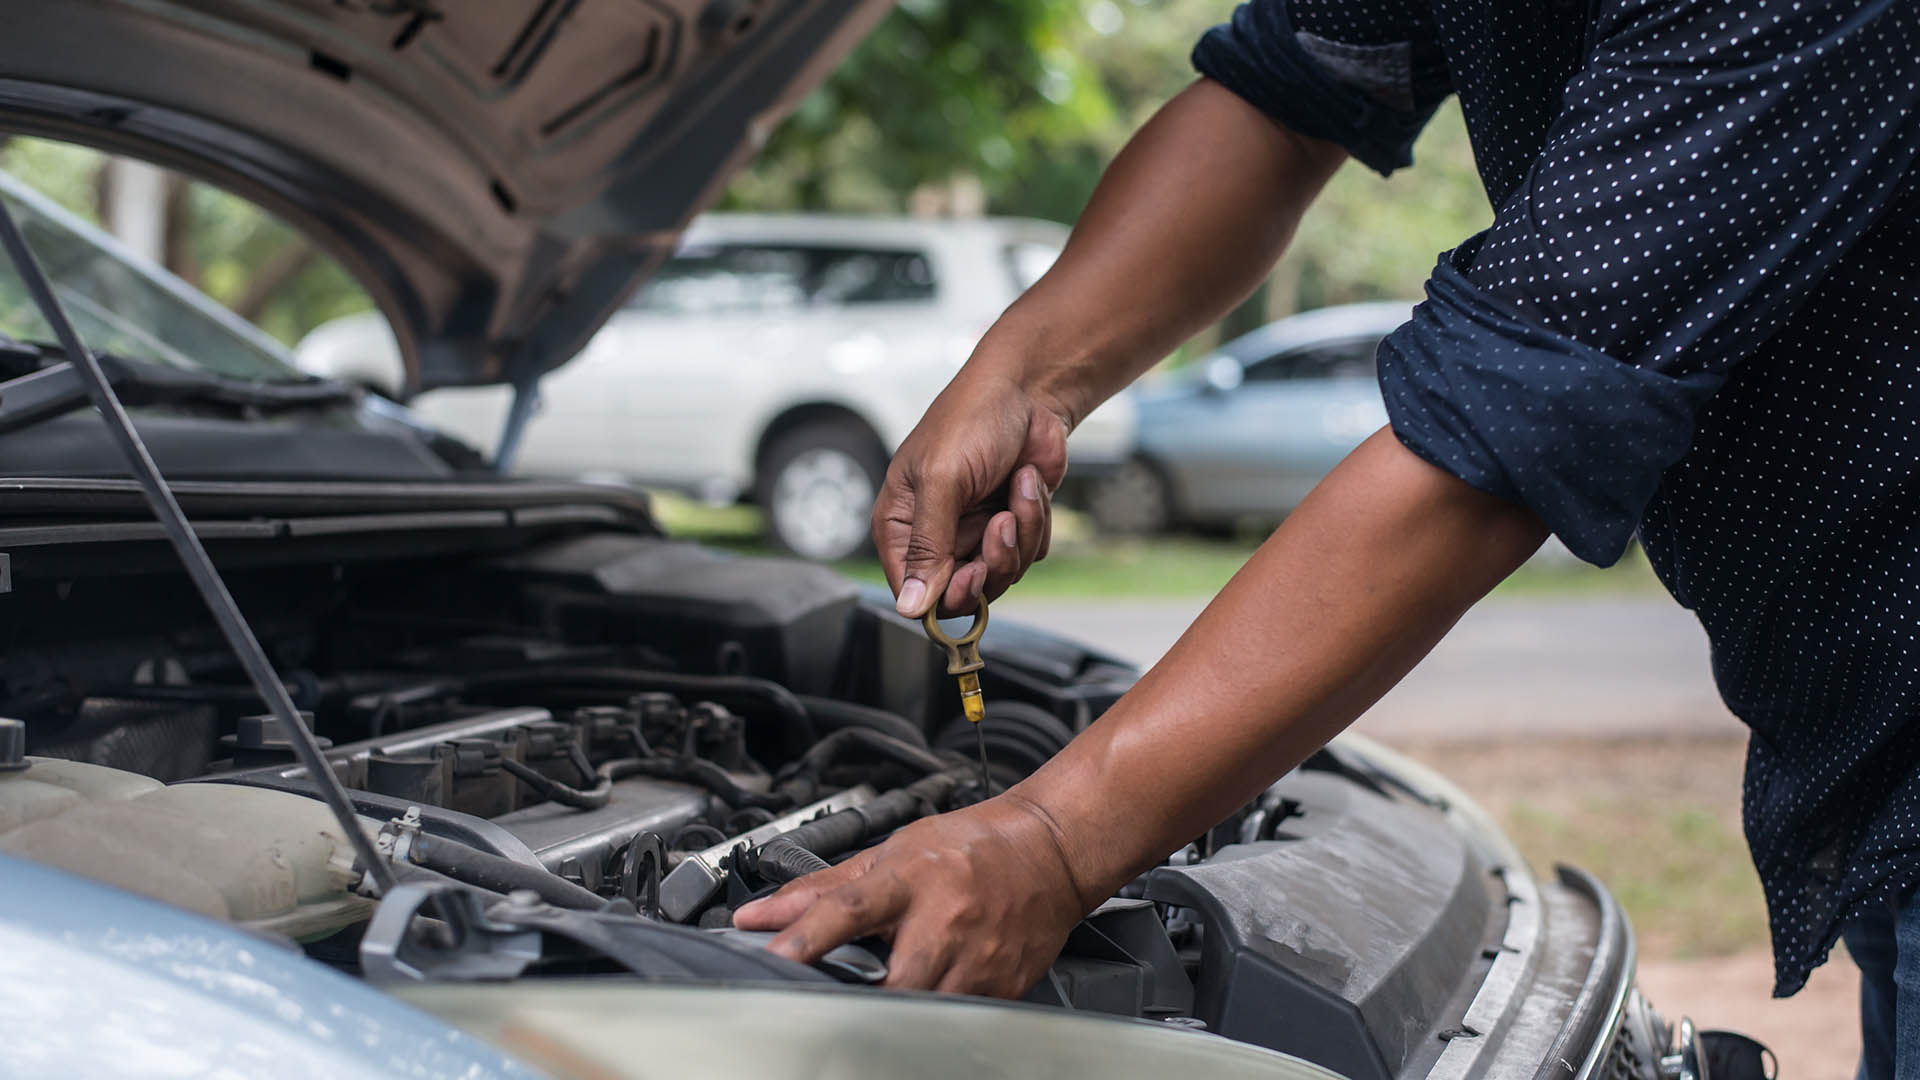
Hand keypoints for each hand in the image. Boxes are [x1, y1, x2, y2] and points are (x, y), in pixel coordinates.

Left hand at [732, 793, 1091, 996]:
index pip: (849, 907)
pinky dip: (934, 1012)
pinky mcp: (1003, 987)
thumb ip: (823, 887)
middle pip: (891, 980)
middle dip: (859, 996)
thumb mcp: (893, 852)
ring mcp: (979, 958)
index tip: (775, 956)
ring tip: (886, 991)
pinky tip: (931, 990)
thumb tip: (761, 915)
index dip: (807, 936)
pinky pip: (957, 1016)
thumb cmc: (971, 847)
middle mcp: (947, 918)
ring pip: (924, 1009)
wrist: (1049, 850)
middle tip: (839, 993)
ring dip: (896, 1009)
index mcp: (913, 877)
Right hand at [874, 372, 1066, 616]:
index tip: (971, 572)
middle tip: (1002, 525)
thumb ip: (926, 546)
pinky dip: (1036, 518)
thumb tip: (908, 606)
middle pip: (962, 593)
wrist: (1028, 391)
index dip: (944, 594)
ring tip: (1017, 486)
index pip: (912, 592)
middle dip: (992, 561)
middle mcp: (935, 534)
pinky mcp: (1013, 525)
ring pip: (1002, 574)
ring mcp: (975, 532)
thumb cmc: (971, 419)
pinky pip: (1030, 552)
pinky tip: (1027, 480)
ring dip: (1021, 532)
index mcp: (900, 525)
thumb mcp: (942, 479)